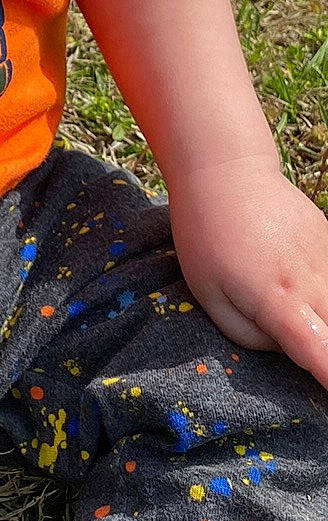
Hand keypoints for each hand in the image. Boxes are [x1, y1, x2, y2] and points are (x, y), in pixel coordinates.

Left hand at [167, 155, 327, 389]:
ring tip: (282, 299)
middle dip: (327, 349)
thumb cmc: (206, 236)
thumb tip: (285, 349)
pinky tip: (294, 281)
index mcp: (278, 299)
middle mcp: (312, 281)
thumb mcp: (208, 295)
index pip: (320, 350)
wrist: (226, 170)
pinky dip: (322, 291)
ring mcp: (327, 257)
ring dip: (322, 317)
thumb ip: (248, 334)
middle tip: (300, 343)